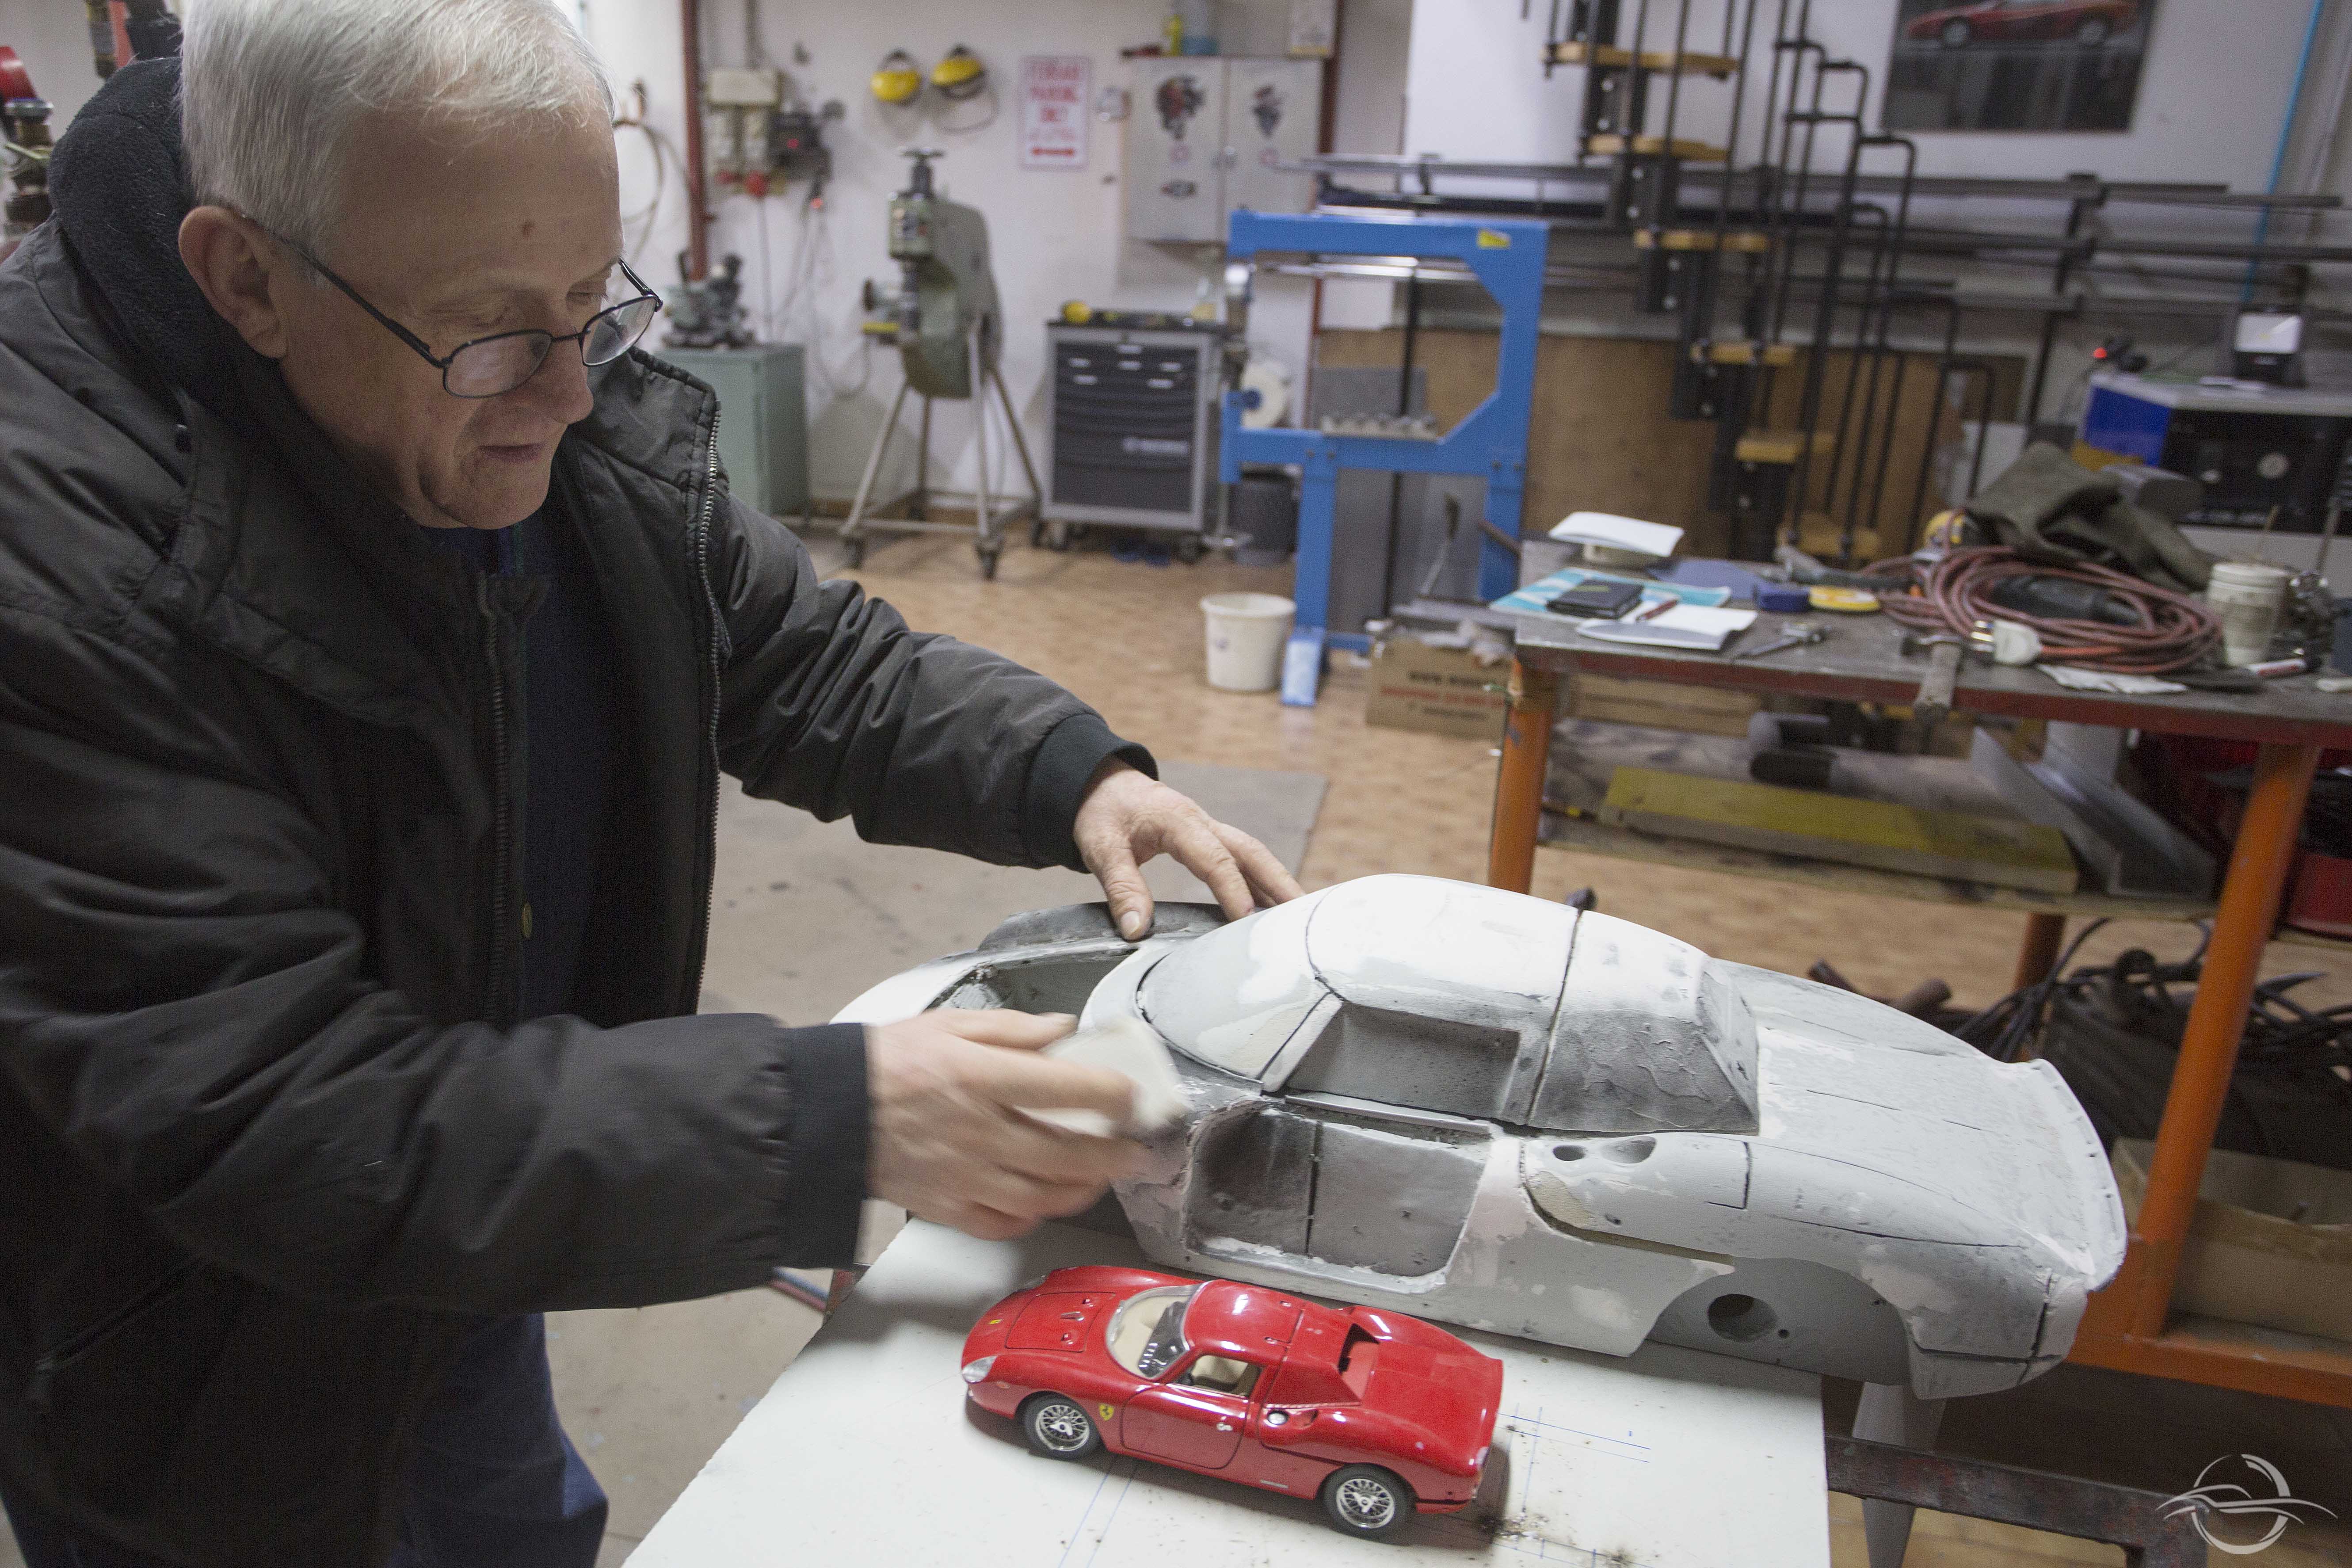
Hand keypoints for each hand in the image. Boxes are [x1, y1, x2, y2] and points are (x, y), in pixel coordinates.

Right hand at [866, 1010, 1145, 1240]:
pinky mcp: (946, 1206)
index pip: (1066, 1088)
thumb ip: (1013, 1028)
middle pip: (1066, 1152)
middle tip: (1134, 1150)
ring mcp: (964, 1175)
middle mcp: (978, 1130)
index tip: (1129, 1095)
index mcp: (980, 1077)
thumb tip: (1062, 1029)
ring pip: (1042, 1195)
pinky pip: (1001, 1223)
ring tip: (1099, 1177)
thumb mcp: (949, 1024)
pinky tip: (1043, 1201)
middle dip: (1113, 1154)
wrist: (828, 1111)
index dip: (1110, 1094)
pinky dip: (1030, 1216)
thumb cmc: (885, 1063)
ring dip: (1082, 1190)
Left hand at [1073, 761, 1305, 939]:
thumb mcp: (1101, 847)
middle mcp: (1202, 823)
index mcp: (1179, 821)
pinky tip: (1269, 906)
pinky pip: (1240, 859)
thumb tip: (1136, 929)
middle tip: (1300, 916)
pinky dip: (1260, 881)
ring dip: (1275, 882)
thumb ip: (1121, 886)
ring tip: (1297, 917)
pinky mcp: (1206, 838)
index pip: (1215, 860)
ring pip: (1252, 854)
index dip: (1233, 891)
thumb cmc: (1101, 812)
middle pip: (1251, 852)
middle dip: (1278, 883)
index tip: (1245, 921)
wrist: (1099, 783)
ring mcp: (1208, 829)